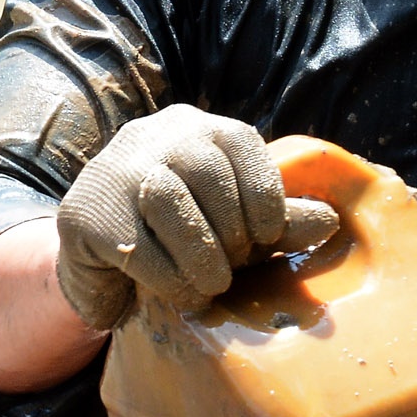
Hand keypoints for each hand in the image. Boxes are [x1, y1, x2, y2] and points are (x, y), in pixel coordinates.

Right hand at [54, 104, 338, 329]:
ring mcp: (113, 171)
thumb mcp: (233, 224)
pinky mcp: (85, 212)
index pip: (239, 140)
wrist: (101, 258)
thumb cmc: (181, 235)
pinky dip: (168, 277)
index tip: (266, 236)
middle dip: (231, 230)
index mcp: (194, 128)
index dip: (263, 192)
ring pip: (169, 199)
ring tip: (211, 282)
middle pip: (206, 168)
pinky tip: (177, 289)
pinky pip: (137, 245)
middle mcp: (152, 137)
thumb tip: (330, 221)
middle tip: (233, 266)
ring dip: (201, 254)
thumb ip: (278, 221)